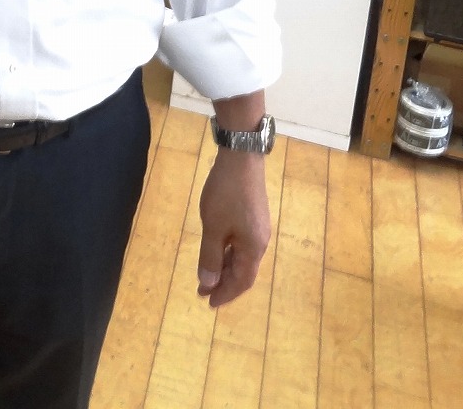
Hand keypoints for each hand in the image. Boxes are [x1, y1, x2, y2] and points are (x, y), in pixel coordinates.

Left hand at [195, 149, 270, 307]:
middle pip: (243, 271)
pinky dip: (227, 252)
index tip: (209, 303)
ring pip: (240, 257)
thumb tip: (208, 282)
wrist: (240, 159)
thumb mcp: (213, 227)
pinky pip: (240, 244)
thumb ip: (210, 256)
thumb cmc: (225, 194)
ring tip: (206, 275)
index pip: (242, 281)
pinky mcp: (252, 216)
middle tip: (202, 291)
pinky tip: (215, 251)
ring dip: (224, 268)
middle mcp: (260, 242)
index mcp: (254, 248)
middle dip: (223, 283)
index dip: (226, 294)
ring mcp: (257, 228)